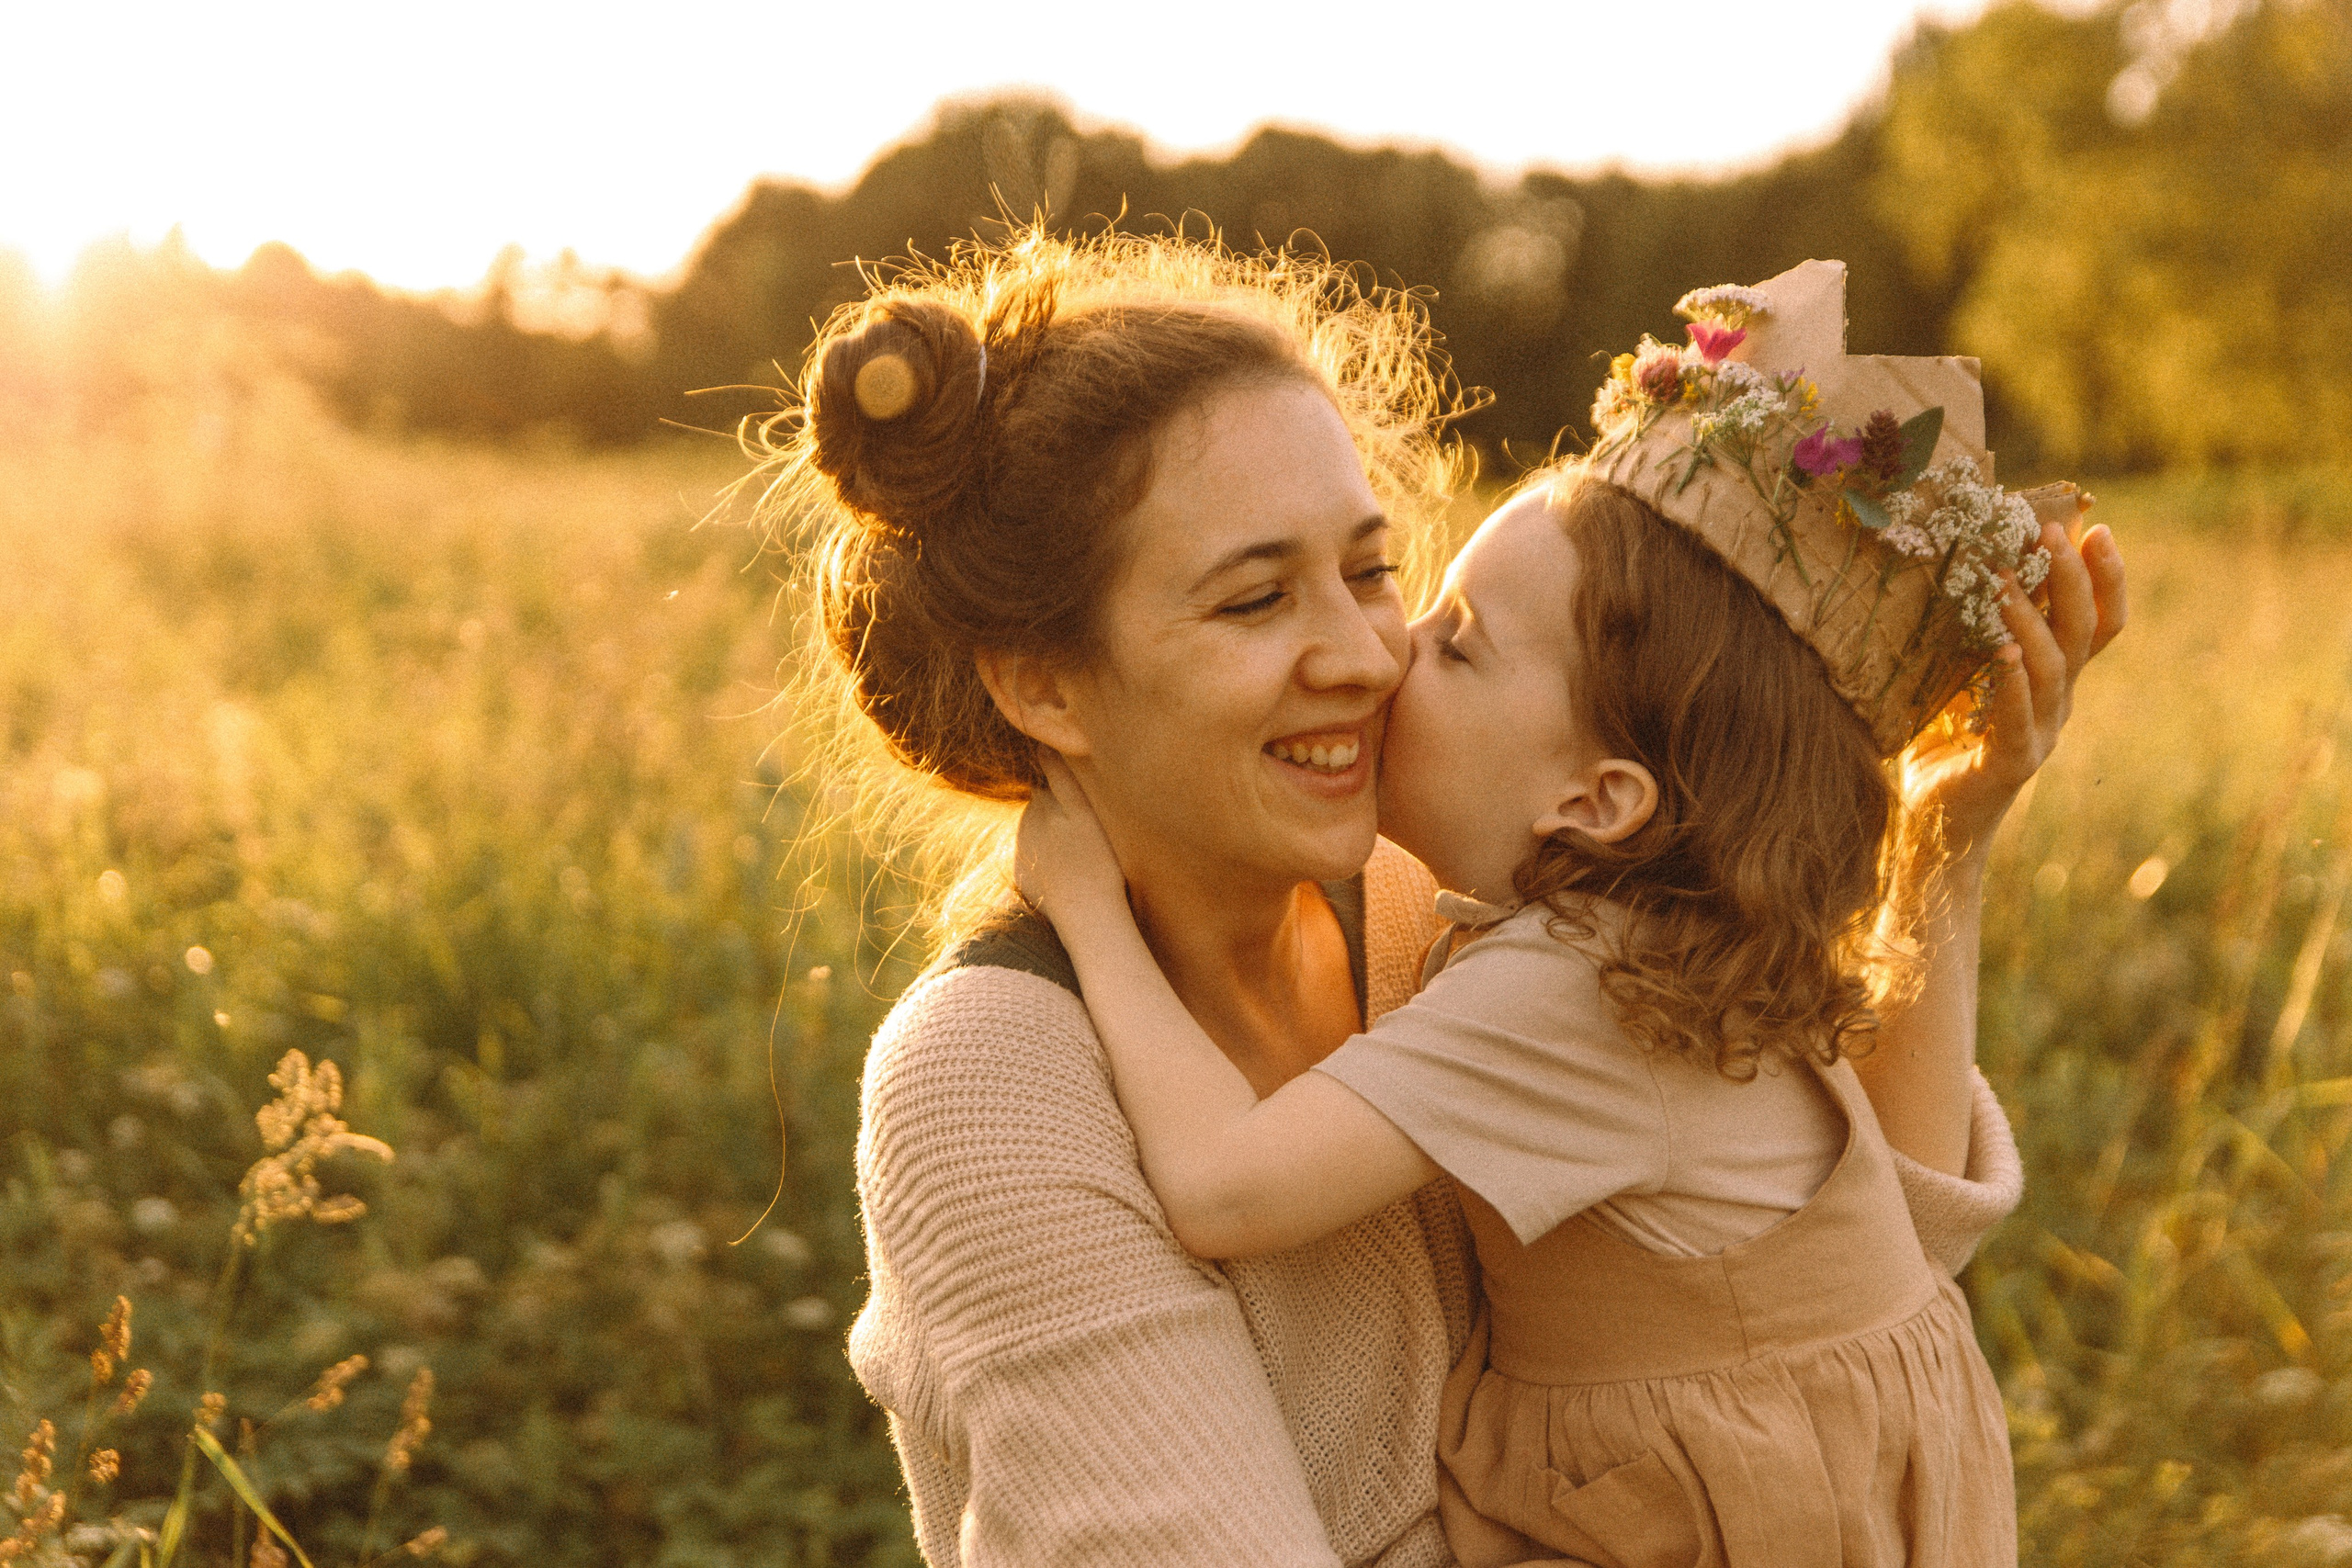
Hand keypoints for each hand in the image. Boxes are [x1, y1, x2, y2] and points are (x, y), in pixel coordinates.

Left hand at [1013, 752, 1128, 923]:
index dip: (1066, 783)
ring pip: (1039, 830)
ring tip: (1081, 853)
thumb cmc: (1098, 861)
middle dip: (1059, 809)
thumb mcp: (1087, 812)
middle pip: (1044, 805)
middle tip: (1087, 829)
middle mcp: (1026, 824)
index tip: (1084, 797)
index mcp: (1041, 804)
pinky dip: (1050, 860)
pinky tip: (1070, 872)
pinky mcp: (1022, 875)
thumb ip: (1063, 778)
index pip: (1050, 779)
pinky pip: (1036, 858)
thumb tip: (1041, 746)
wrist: (1086, 915)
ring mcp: (1022, 851)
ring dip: (1054, 834)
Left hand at [1898, 513, 2127, 868]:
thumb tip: (1960, 565)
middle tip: (2054, 533)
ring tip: (2003, 580)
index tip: (2096, 528)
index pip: (2098, 624)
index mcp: (2053, 681)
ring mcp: (2039, 734)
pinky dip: (2012, 683)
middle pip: (2082, 634)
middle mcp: (2057, 704)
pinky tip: (2001, 652)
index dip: (2106, 579)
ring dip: (2031, 620)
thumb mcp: (1957, 677)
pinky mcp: (2011, 763)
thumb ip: (1971, 635)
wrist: (1931, 824)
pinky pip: (2017, 717)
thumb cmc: (1940, 742)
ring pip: (2053, 669)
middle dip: (2074, 579)